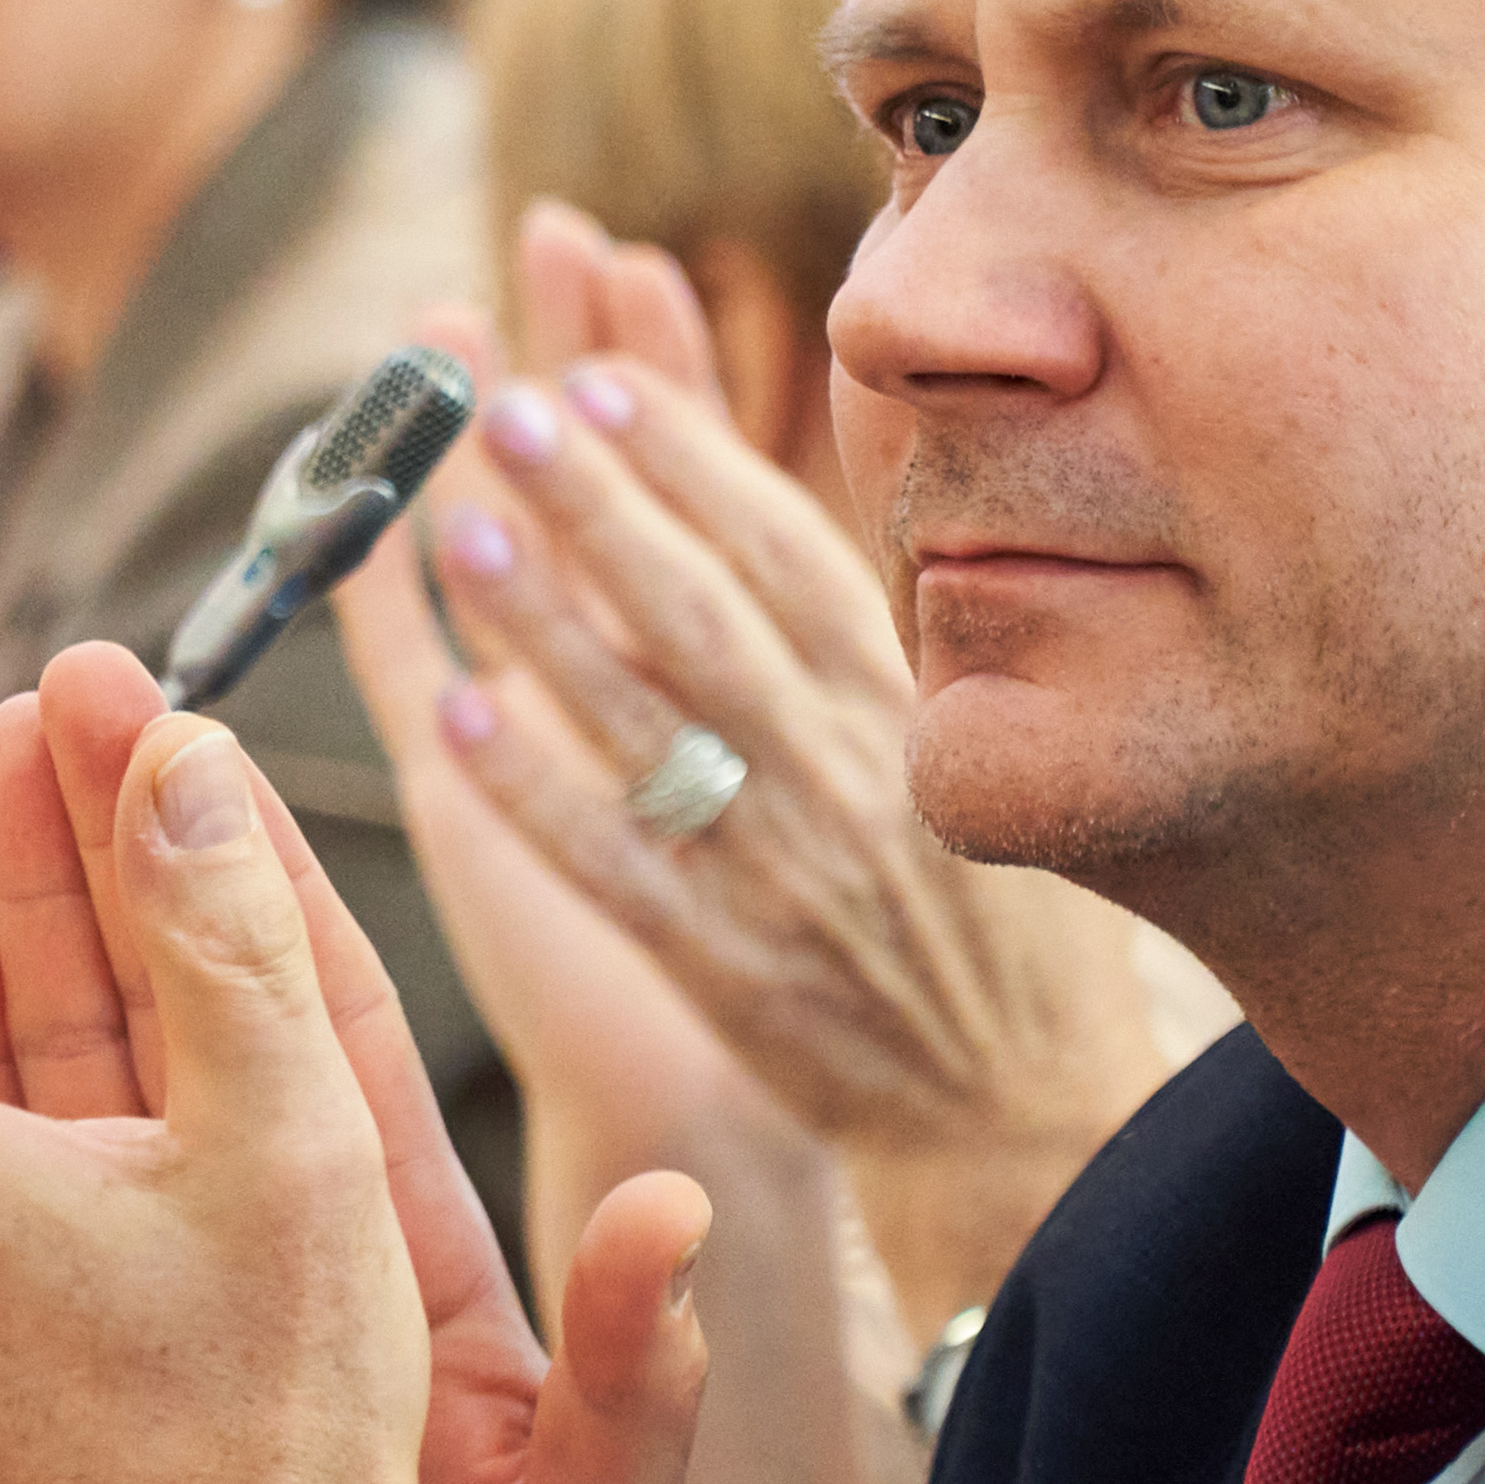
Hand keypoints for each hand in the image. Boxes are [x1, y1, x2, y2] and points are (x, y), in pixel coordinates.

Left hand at [363, 203, 1194, 1320]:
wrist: (1024, 1112)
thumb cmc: (990, 915)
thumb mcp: (971, 744)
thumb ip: (873, 632)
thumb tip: (788, 491)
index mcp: (909, 702)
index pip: (788, 550)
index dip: (693, 455)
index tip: (603, 371)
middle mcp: (851, 768)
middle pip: (710, 611)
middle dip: (607, 503)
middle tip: (511, 406)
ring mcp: (790, 869)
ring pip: (654, 721)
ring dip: (552, 619)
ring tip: (459, 521)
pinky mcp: (736, 969)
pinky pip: (621, 865)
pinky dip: (541, 790)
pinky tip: (463, 716)